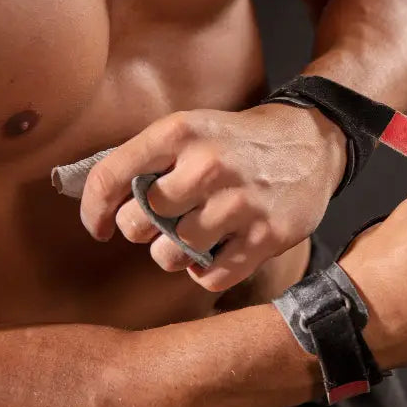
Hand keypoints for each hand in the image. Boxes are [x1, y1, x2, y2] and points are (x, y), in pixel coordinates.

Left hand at [79, 104, 346, 291]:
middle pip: (138, 222)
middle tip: (161, 223)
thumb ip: (149, 159)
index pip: (110, 177)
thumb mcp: (193, 129)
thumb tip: (99, 200)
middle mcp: (208, 166)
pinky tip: (216, 253)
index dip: (93, 210)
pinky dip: (205, 273)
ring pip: (170, 255)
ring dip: (173, 254)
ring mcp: (239, 204)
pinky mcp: (265, 236)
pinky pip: (209, 277)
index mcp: (181, 133)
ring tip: (191, 239)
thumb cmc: (239, 140)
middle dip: (141, 230)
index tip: (99, 227)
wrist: (313, 140)